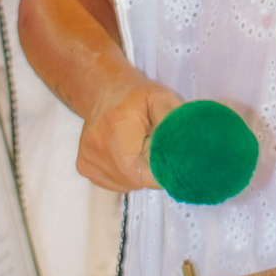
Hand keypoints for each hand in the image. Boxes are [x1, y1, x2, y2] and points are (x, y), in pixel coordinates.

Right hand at [78, 76, 181, 191]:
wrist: (103, 91)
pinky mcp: (85, 168)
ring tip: (142, 148)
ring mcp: (88, 160)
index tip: (175, 163)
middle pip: (136, 179)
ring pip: (128, 183)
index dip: (161, 172)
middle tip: (159, 149)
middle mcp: (96, 146)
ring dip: (141, 172)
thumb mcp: (161, 98)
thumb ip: (173, 122)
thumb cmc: (136, 96)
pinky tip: (130, 154)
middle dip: (153, 169)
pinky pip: (118, 183)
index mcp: (115, 126)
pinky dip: (129, 174)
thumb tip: (189, 147)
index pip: (139, 171)